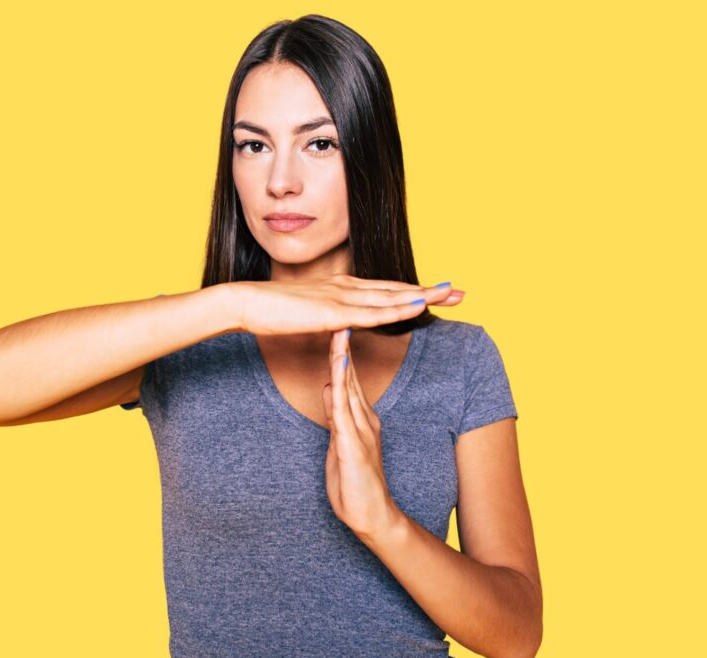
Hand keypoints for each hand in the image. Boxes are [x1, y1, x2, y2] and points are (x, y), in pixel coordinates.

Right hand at [233, 273, 463, 335]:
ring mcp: (340, 297)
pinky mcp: (332, 311)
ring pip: (390, 297)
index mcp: (341, 287)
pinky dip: (398, 309)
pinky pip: (372, 312)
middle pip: (397, 289)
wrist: (244, 302)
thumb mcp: (307, 312)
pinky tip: (416, 307)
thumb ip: (327, 314)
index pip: (386, 289)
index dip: (414, 290)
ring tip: (450, 295)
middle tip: (461, 293)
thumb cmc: (270, 310)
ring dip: (422, 296)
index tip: (439, 293)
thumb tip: (341, 322)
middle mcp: (346, 286)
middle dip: (430, 291)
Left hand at [321, 327, 400, 541]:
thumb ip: (335, 416)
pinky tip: (337, 368)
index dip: (339, 351)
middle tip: (339, 312)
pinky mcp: (353, 444)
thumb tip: (329, 387)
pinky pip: (343, 410)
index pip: (346, 379)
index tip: (333, 325)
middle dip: (342, 344)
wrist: (373, 517)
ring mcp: (359, 430)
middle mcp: (363, 419)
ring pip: (347, 387)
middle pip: (348, 375)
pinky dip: (339, 387)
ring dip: (342, 357)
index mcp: (360, 419)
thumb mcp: (339, 444)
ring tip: (339, 329)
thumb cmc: (356, 486)